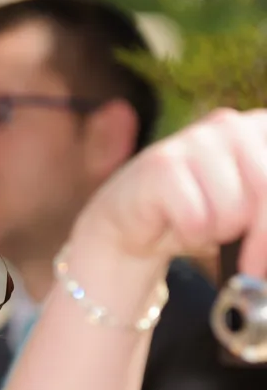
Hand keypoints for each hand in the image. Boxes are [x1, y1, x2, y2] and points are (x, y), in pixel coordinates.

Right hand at [74, 108, 266, 277]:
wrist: (136, 220)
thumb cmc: (202, 213)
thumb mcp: (252, 211)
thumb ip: (266, 214)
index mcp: (263, 130)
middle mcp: (234, 124)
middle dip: (261, 238)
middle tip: (250, 265)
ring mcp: (196, 139)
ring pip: (232, 210)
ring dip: (217, 232)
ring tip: (202, 225)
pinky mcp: (163, 163)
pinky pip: (196, 219)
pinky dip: (190, 234)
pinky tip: (177, 224)